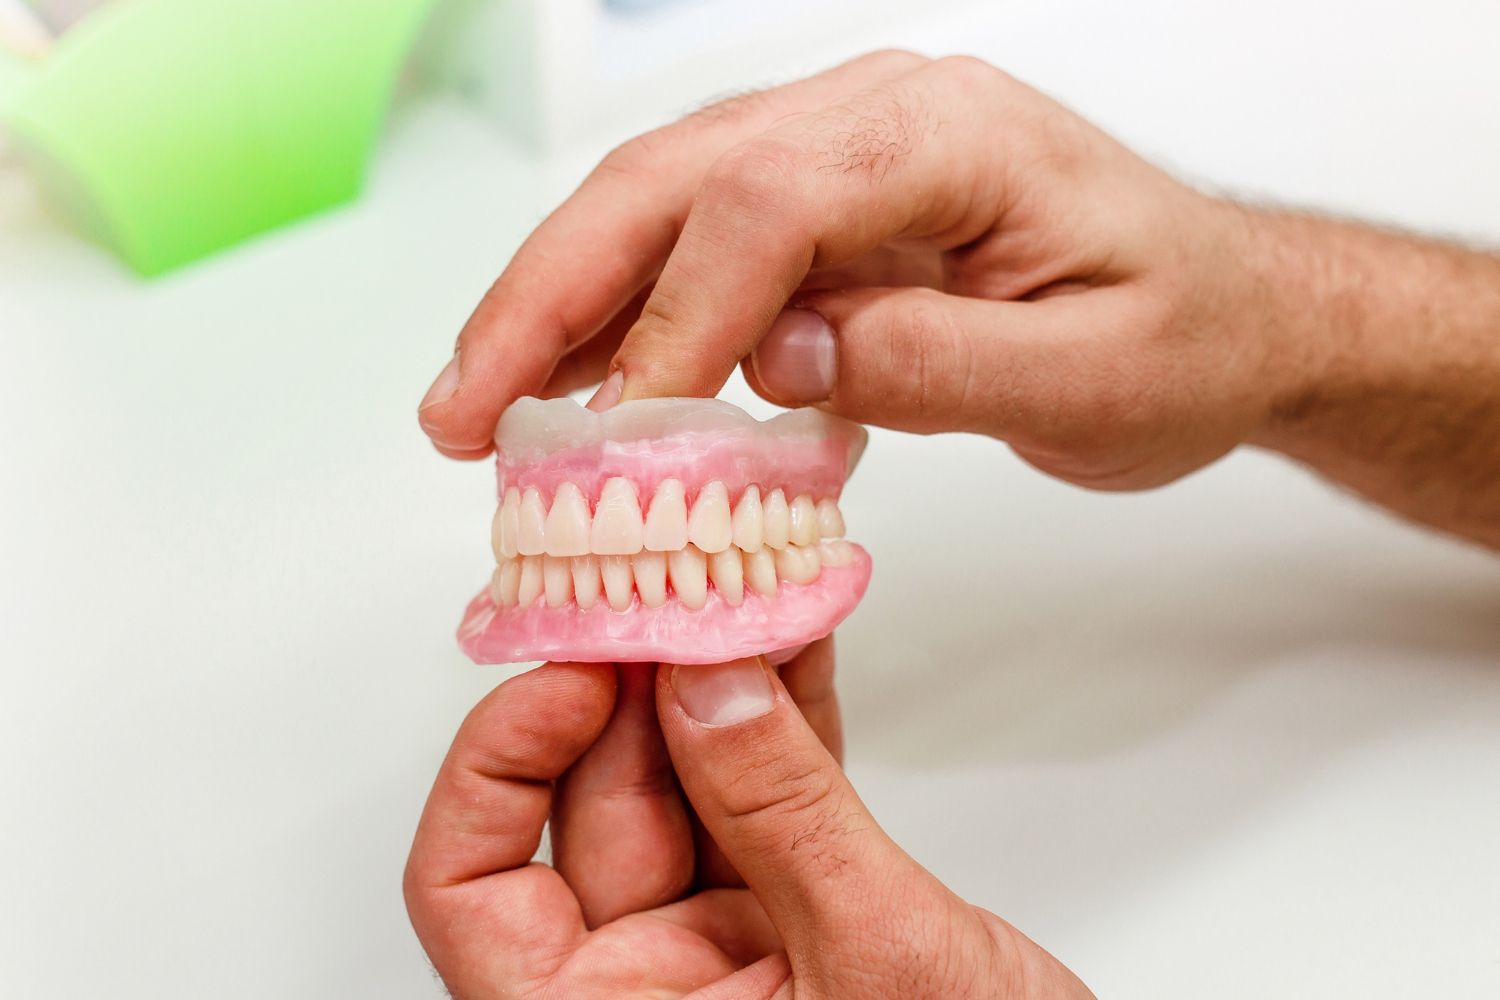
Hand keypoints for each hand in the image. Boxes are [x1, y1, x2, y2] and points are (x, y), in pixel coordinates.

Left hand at [405, 644, 1093, 998]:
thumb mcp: (873, 959)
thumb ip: (783, 814)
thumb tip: (706, 681)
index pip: (472, 891)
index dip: (498, 767)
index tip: (573, 673)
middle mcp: (649, 995)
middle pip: (593, 810)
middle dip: (640, 691)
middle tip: (685, 589)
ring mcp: (724, 954)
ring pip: (685, 787)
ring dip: (721, 686)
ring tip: (751, 588)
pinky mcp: (798, 917)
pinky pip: (765, 798)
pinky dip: (784, 721)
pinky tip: (798, 642)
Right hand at [417, 50, 1274, 490]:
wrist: (1226, 310)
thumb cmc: (1182, 335)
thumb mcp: (1092, 378)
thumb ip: (937, 366)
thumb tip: (776, 365)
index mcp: (947, 133)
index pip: (768, 200)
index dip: (673, 314)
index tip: (615, 431)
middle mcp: (872, 117)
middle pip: (671, 183)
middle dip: (549, 295)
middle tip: (460, 410)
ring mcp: (838, 155)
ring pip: (655, 209)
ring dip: (554, 305)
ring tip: (473, 408)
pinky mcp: (822, 212)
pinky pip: (692, 251)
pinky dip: (617, 320)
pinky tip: (565, 386)